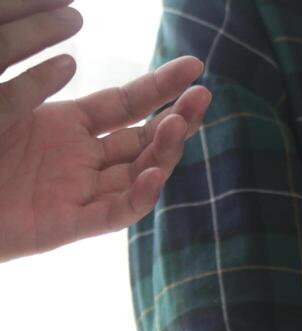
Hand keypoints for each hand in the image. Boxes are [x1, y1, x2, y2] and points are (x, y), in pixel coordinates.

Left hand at [0, 0, 211, 261]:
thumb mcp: (5, 105)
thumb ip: (35, 85)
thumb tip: (72, 58)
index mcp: (65, 126)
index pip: (127, 104)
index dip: (162, 86)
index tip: (195, 68)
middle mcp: (80, 159)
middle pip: (143, 139)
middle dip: (178, 119)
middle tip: (205, 97)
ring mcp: (78, 192)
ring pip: (138, 175)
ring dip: (163, 152)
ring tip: (178, 125)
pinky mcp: (68, 224)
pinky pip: (114, 213)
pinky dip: (138, 197)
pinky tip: (154, 175)